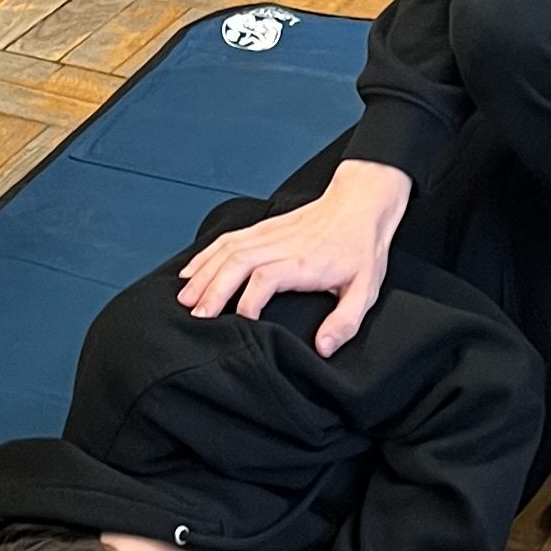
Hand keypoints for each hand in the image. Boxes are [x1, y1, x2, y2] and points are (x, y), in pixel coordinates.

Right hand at [178, 160, 411, 357]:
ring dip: (203, 273)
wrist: (360, 203)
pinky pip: (228, 239)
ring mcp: (269, 233)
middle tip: (195, 316)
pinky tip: (190, 270)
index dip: (248, 302)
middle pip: (237, 262)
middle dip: (212, 290)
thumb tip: (323, 347)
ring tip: (184, 298)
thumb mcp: (365, 289)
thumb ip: (345, 321)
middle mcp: (280, 244)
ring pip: (227, 249)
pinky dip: (205, 254)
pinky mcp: (263, 228)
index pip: (265, 278)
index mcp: (303, 262)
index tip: (239, 325)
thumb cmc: (361, 248)